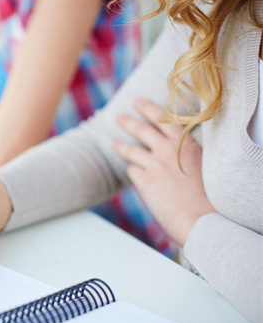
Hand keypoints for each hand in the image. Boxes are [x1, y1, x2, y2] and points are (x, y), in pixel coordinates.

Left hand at [113, 99, 215, 245]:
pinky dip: (134, 173)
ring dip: (120, 146)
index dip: (148, 109)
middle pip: (143, 129)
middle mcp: (169, 150)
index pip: (164, 119)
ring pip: (131, 150)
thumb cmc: (209, 197)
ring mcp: (155, 164)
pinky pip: (133, 171)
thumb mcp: (202, 166)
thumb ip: (185, 154)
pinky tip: (137, 177)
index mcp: (186, 144)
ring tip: (113, 143)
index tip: (136, 102)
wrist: (204, 219)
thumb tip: (171, 150)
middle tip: (118, 117)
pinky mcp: (145, 180)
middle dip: (128, 122)